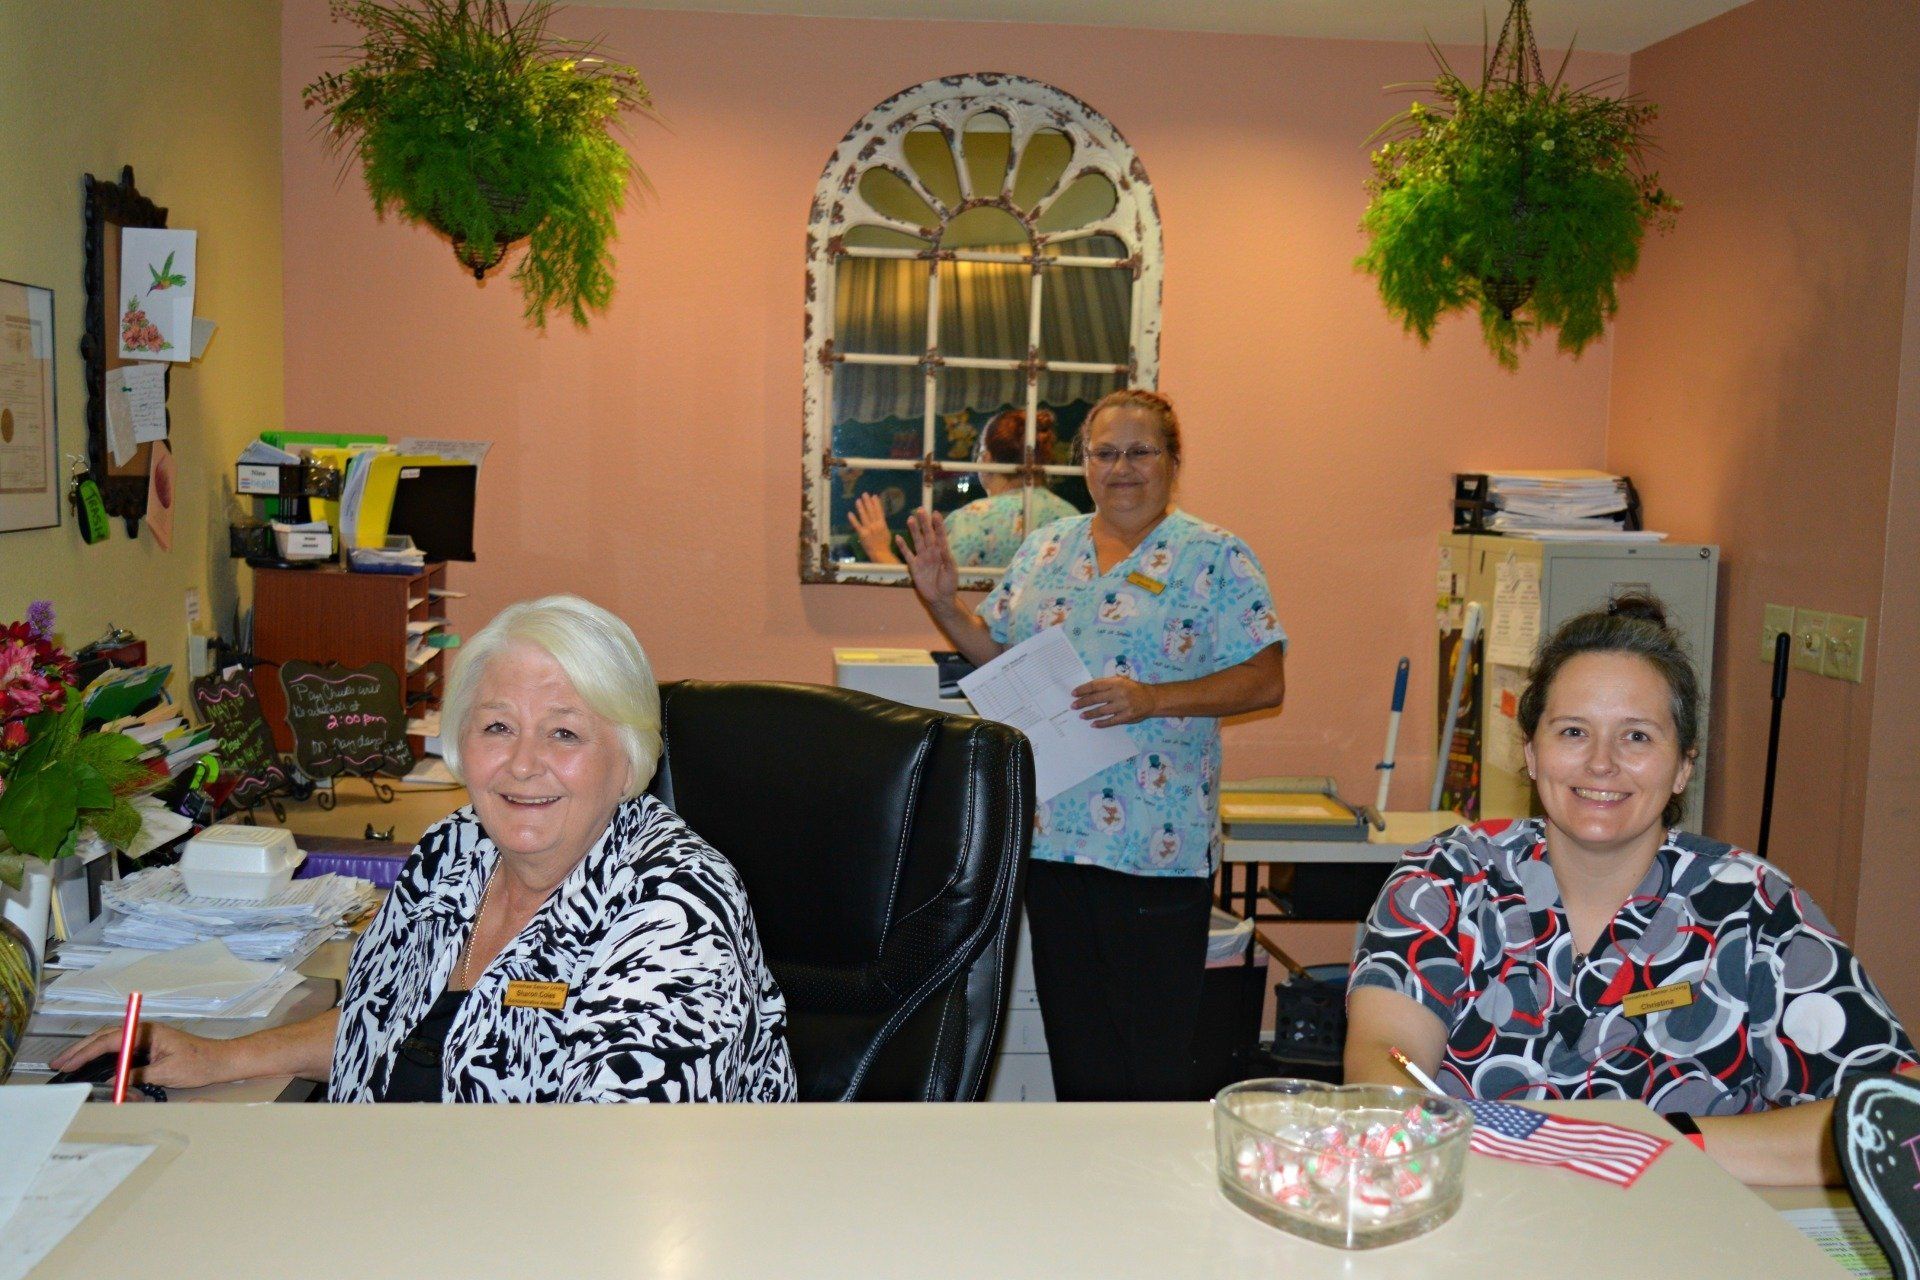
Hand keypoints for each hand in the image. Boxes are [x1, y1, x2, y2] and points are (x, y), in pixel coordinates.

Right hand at [49, 1022, 235, 1089]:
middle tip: (58, 1063)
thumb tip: (112, 1081)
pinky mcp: (147, 1045)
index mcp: (147, 1032)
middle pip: (104, 1037)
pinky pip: (118, 1047)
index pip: (109, 1040)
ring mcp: (145, 1037)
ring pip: (109, 1040)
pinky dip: (101, 1054)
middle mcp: (144, 1031)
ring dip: (87, 1051)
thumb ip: (137, 1076)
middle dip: (79, 1050)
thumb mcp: (166, 1073)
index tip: (67, 1063)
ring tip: (67, 1063)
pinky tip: (90, 1063)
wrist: (220, 1060)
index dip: (85, 1052)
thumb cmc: (199, 1063)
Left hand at [848, 493, 900, 564]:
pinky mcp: (862, 534)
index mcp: (882, 524)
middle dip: (868, 502)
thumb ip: (882, 524)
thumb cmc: (885, 544)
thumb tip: (880, 516)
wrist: (881, 553)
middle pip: (871, 511)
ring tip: (858, 500)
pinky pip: (857, 525)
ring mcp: (868, 529)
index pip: (879, 511)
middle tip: (865, 494)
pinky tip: (850, 513)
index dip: (876, 503)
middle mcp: (875, 525)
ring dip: (861, 508)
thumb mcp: (887, 532)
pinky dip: (853, 519)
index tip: (874, 496)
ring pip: (864, 516)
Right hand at [900, 508, 960, 608]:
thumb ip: (947, 559)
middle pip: (927, 534)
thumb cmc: (949, 584)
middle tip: (920, 510)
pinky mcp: (914, 566)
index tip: (935, 513)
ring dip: (914, 531)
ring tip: (910, 519)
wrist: (940, 598)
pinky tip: (897, 538)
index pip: (940, 535)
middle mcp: (932, 552)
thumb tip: (943, 546)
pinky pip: (907, 555)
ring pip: (917, 541)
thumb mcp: (951, 571)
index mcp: (942, 552)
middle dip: (924, 523)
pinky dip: (902, 547)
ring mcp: (922, 558)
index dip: (938, 525)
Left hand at [1072, 677, 1158, 726]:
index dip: (1083, 689)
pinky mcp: (1127, 716)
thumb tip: (1088, 690)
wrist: (1152, 699)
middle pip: (1096, 698)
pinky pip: (1111, 721)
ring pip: (1102, 711)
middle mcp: (1119, 693)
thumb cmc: (1133, 689)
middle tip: (1073, 706)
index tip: (1074, 694)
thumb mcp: (1121, 681)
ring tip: (1081, 716)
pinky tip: (1093, 724)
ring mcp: (1123, 705)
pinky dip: (1101, 723)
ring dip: (1090, 714)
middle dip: (1083, 702)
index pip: (1095, 685)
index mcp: (1116, 682)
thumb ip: (1107, 684)